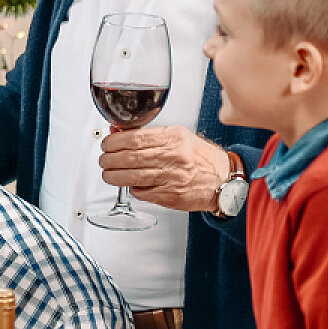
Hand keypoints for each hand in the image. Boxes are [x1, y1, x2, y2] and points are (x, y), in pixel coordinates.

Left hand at [98, 126, 228, 212]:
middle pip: (130, 157)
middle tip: (104, 160)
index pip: (135, 138)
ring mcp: (171, 177)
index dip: (114, 142)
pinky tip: (130, 184)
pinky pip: (142, 192)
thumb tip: (119, 132)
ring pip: (132, 176)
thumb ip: (149, 136)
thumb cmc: (200, 158)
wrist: (224, 180)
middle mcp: (173, 156)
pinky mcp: (170, 195)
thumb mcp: (178, 137)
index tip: (106, 144)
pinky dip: (132, 188)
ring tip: (108, 174)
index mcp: (174, 138)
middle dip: (109, 159)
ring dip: (114, 176)